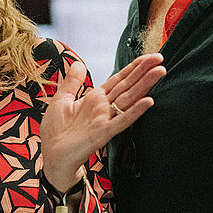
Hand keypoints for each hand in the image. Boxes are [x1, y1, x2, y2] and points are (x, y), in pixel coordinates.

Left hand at [40, 53, 164, 190]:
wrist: (52, 155)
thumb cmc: (56, 131)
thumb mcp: (61, 100)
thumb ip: (72, 82)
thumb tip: (78, 63)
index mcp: (94, 98)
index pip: (118, 79)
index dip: (133, 67)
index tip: (148, 57)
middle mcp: (103, 107)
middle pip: (127, 85)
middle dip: (143, 71)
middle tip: (160, 58)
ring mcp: (105, 119)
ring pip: (129, 99)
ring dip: (144, 85)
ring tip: (159, 72)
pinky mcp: (103, 133)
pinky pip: (122, 120)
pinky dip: (135, 111)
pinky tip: (148, 101)